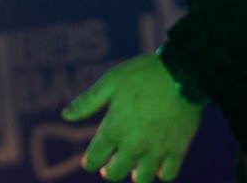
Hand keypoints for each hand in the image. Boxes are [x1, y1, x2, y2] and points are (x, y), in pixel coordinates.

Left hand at [61, 55, 202, 182]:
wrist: (181, 73)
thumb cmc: (142, 74)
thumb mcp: (109, 82)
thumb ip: (87, 102)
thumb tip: (65, 115)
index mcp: (114, 128)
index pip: (94, 158)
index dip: (90, 162)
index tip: (90, 162)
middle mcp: (133, 144)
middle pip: (116, 173)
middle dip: (110, 172)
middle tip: (109, 168)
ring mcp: (157, 149)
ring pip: (142, 179)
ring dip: (135, 175)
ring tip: (134, 169)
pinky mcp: (178, 149)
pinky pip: (168, 174)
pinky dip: (161, 173)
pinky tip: (158, 165)